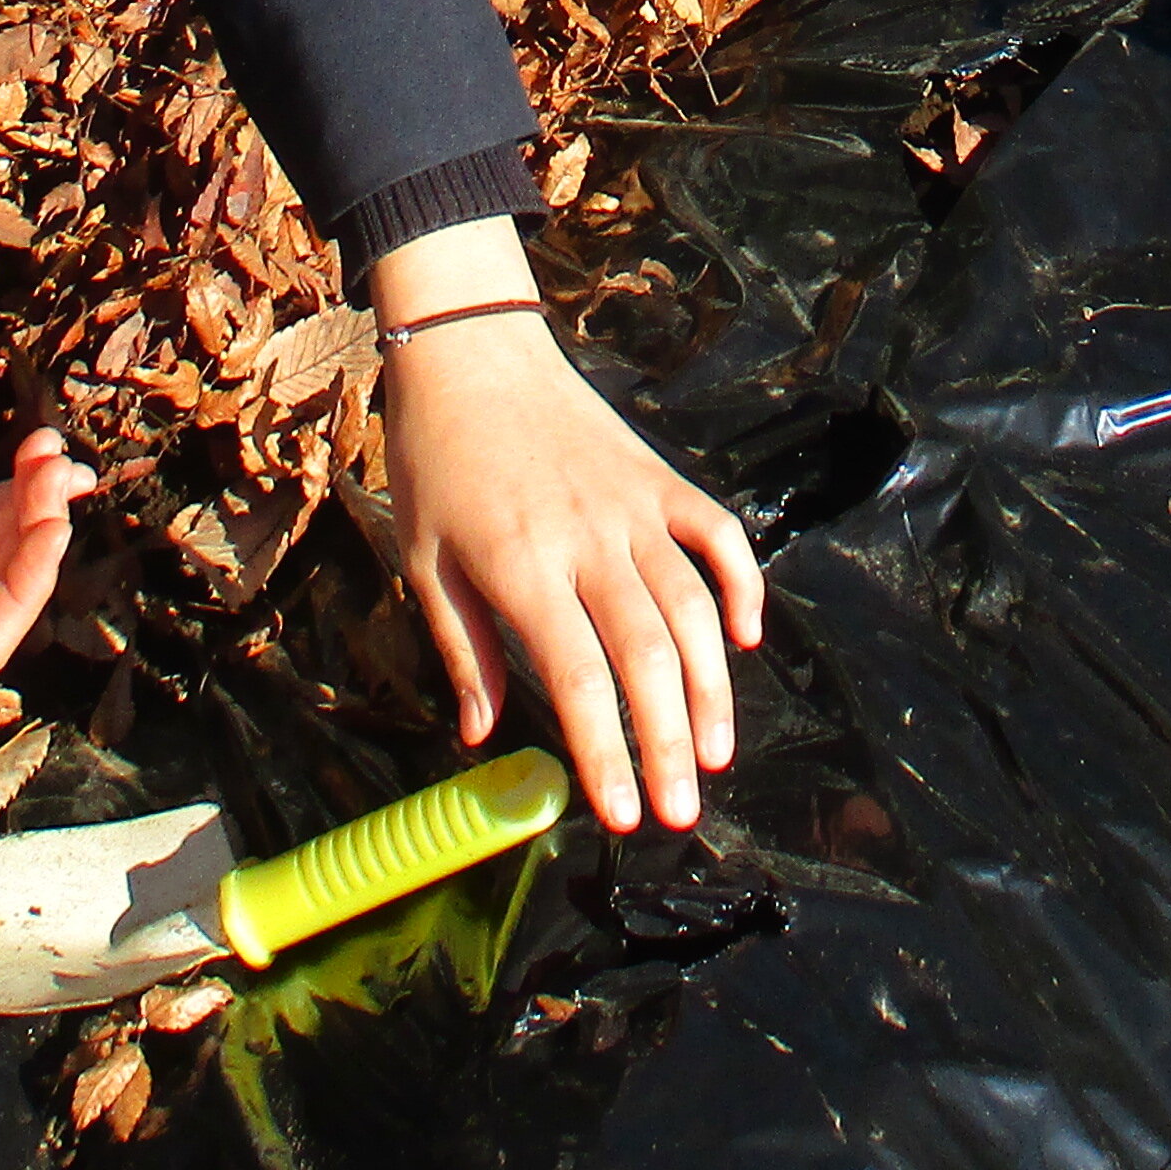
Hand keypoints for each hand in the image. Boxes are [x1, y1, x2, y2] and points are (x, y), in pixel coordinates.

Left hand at [369, 228, 760, 833]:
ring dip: (712, 687)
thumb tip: (481, 738)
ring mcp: (634, 507)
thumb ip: (463, 650)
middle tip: (679, 813)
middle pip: (648, 656)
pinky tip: (745, 640)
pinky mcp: (661, 478)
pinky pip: (719, 534)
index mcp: (523, 567)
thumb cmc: (437, 462)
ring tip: (713, 754)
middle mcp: (589, 541)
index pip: (578, 680)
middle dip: (668, 743)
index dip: (607, 753)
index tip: (621, 816)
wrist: (474, 353)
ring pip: (693, 606)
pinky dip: (742, 585)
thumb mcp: (425, 562)